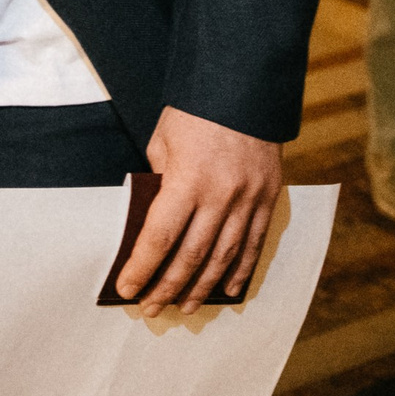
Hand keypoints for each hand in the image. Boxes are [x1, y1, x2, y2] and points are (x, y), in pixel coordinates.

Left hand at [116, 107, 284, 313]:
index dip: (142, 267)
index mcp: (187, 179)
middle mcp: (221, 196)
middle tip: (149, 308)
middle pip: (190, 255)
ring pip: (223, 257)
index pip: (160, 237)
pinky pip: (254, 244)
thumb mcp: (162, 140)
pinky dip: (239, 271)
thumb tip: (153, 217)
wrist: (245, 87)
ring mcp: (248, 200)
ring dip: (202, 287)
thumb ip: (158, 181)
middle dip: (167, 286)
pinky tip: (226, 290)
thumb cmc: (195, 111)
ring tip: (184, 308)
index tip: (126, 289)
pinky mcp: (269, 199)